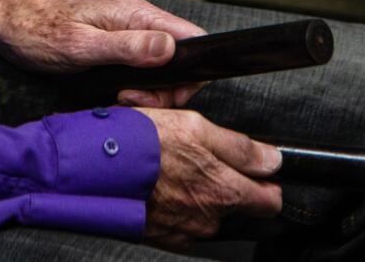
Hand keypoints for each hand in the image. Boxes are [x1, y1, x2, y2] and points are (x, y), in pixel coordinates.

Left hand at [0, 0, 207, 106]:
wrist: (2, 20)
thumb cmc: (35, 30)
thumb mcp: (81, 46)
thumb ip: (128, 47)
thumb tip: (171, 49)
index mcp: (136, 14)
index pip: (191, 39)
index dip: (190, 73)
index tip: (162, 96)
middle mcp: (136, 20)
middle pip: (179, 57)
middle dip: (166, 89)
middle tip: (131, 101)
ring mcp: (124, 31)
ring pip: (160, 65)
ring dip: (148, 90)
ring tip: (119, 99)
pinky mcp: (112, 43)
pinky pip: (140, 66)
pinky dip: (135, 85)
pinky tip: (114, 94)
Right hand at [136, 107, 282, 246]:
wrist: (92, 169)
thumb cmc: (140, 144)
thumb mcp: (195, 127)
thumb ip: (240, 148)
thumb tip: (273, 160)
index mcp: (223, 192)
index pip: (268, 202)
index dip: (267, 183)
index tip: (259, 172)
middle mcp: (207, 219)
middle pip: (235, 206)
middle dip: (225, 183)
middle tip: (199, 157)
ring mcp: (184, 232)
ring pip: (207, 214)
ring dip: (197, 194)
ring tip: (173, 168)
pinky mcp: (162, 237)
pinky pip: (182, 224)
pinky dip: (176, 207)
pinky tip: (160, 186)